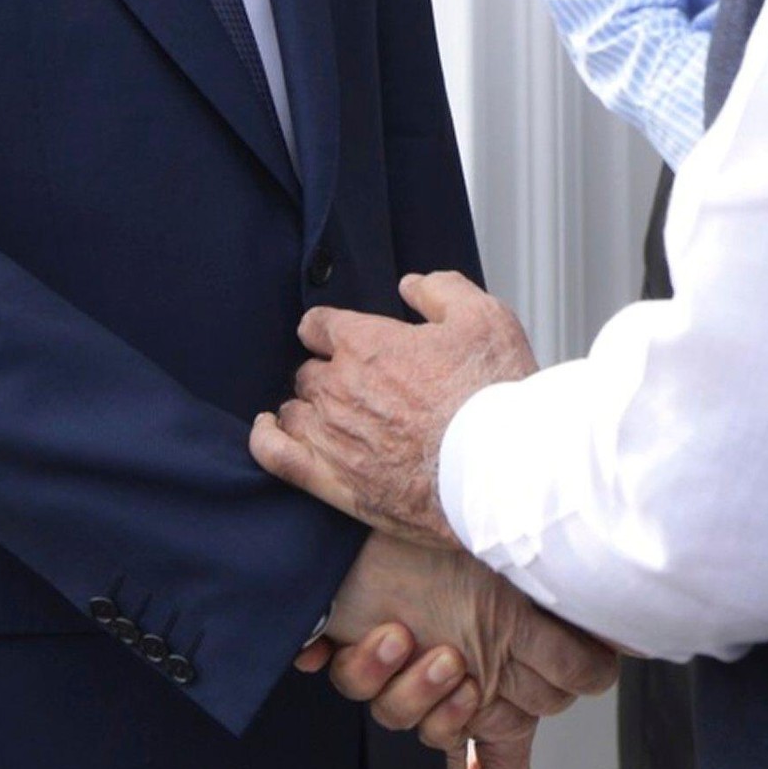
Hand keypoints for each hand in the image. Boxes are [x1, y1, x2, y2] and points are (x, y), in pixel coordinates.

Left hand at [252, 272, 538, 551]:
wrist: (502, 472)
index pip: (319, 325)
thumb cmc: (494, 398)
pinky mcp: (334, 482)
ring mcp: (332, 437)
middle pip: (310, 373)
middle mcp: (340, 388)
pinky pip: (276, 455)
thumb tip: (411, 286)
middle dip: (329, 375)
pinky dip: (266, 440)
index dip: (331, 330)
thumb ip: (441, 291)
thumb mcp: (485, 318)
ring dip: (309, 410)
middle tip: (363, 389)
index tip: (344, 339)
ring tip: (335, 420)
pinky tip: (269, 432)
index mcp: (368, 344)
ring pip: (295, 412)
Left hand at [307, 532, 615, 751]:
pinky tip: (381, 632)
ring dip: (410, 685)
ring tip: (419, 641)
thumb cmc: (476, 552)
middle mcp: (450, 682)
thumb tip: (628, 663)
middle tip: (457, 671)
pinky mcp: (358, 649)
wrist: (407, 500)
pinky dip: (366, 663)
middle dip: (447, 716)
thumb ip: (581, 655)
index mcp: (498, 683)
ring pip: (400, 718)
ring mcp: (403, 666)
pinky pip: (355, 687)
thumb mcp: (537, 608)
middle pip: (443, 741)